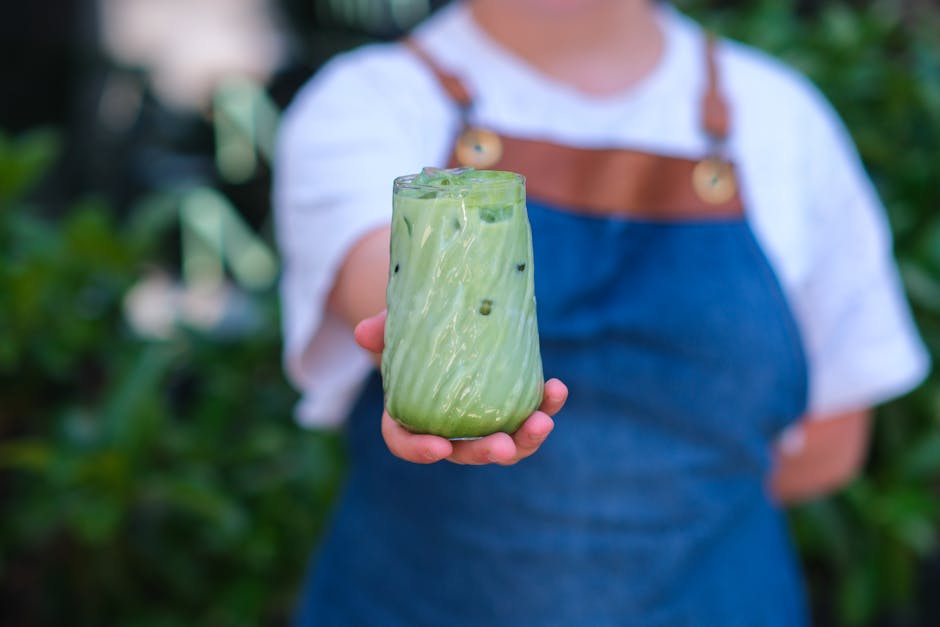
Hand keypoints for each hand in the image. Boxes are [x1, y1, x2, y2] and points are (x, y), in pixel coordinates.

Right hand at [354, 310, 566, 464]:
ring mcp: (482, 423)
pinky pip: (531, 415)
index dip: (421, 451)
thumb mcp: (394, 328)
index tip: (440, 447)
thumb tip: (365, 333)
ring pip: (507, 445)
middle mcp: (447, 429)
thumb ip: (382, 330)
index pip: (407, 444)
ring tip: (544, 422)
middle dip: (487, 453)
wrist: (443, 324)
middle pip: (466, 454)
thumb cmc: (412, 333)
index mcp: (409, 417)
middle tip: (503, 446)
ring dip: (527, 439)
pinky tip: (557, 390)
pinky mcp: (511, 408)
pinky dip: (546, 406)